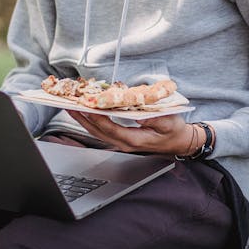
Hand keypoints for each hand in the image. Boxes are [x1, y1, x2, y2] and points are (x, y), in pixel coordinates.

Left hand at [68, 110, 199, 157]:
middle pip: (98, 131)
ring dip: (84, 120)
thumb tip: (139, 114)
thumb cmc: (174, 131)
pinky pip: (103, 131)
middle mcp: (124, 143)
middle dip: (83, 118)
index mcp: (135, 139)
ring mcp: (121, 142)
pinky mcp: (121, 139)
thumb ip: (154, 119)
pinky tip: (86, 113)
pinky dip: (92, 122)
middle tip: (70, 105)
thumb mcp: (169, 122)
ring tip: (72, 108)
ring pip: (98, 132)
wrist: (178, 142)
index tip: (87, 107)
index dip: (98, 118)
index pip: (111, 129)